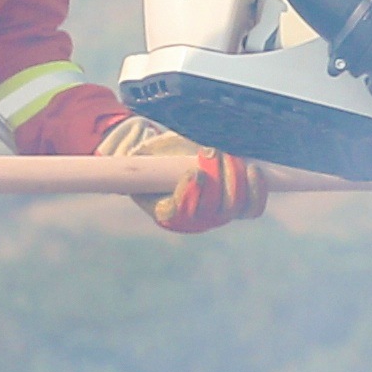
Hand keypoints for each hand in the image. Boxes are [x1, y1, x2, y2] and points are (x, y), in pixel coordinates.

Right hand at [107, 117, 267, 233]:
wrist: (175, 160)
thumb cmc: (157, 157)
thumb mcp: (143, 156)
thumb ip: (137, 159)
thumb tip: (115, 154)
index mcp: (167, 213)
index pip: (182, 212)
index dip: (192, 195)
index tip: (194, 172)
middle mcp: (194, 220)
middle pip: (215, 208)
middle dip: (218, 176)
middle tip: (211, 150)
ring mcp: (218, 216)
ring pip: (235, 206)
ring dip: (236, 178)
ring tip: (229, 155)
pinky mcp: (238, 207)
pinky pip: (251, 207)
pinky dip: (256, 190)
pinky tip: (253, 170)